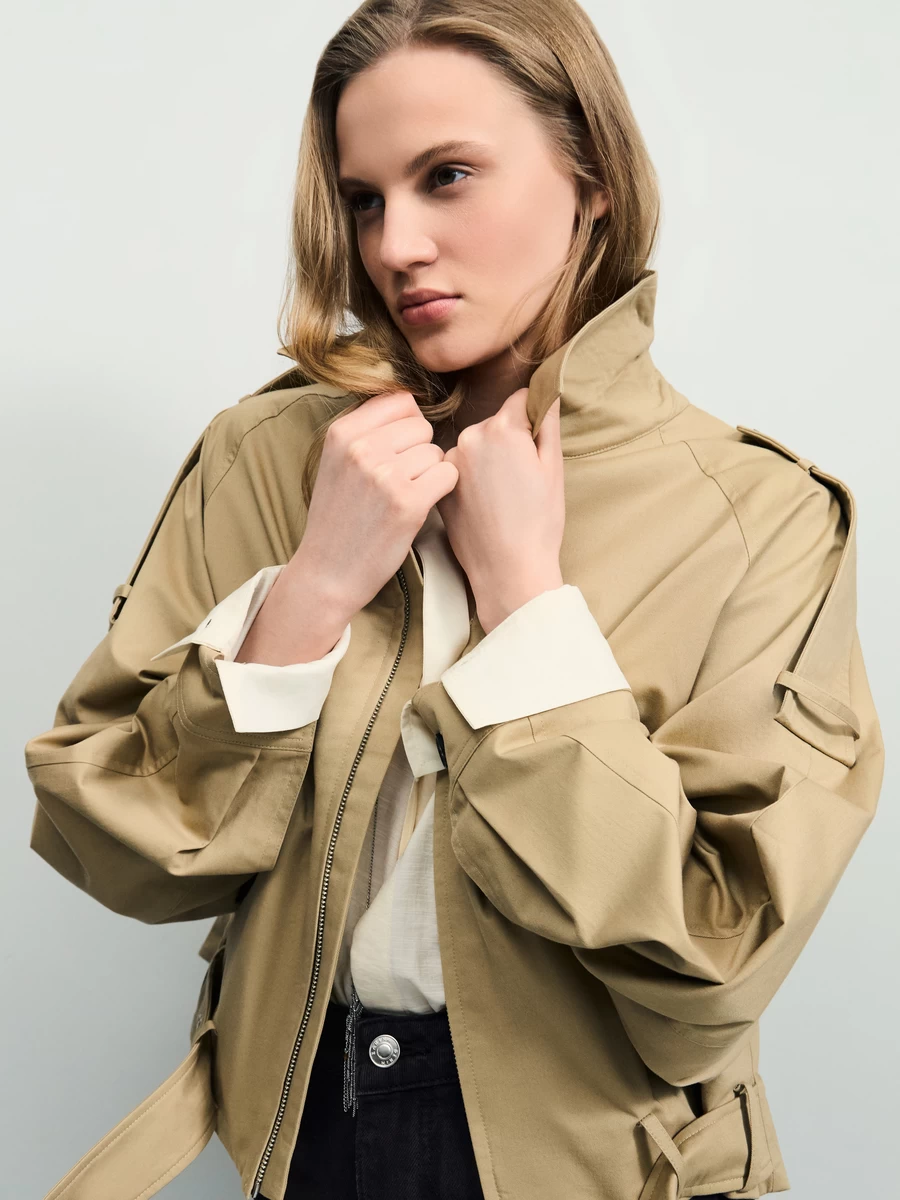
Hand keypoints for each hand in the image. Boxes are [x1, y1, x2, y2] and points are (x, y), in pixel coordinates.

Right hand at [291, 391, 458, 620]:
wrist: (327, 573)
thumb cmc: (338, 520)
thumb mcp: (336, 463)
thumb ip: (367, 430)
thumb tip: (410, 403)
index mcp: (341, 433)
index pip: (399, 399)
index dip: (407, 424)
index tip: (398, 450)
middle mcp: (361, 448)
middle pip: (421, 425)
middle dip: (419, 450)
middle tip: (400, 480)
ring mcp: (384, 475)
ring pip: (436, 452)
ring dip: (429, 474)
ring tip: (405, 497)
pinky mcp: (408, 503)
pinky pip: (448, 475)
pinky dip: (441, 491)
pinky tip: (421, 506)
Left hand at [436, 390, 564, 632]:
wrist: (507, 571)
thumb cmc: (538, 523)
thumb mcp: (553, 468)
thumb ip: (547, 421)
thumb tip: (546, 389)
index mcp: (502, 429)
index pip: (520, 400)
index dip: (533, 418)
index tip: (538, 442)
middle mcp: (469, 437)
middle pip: (495, 423)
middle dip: (510, 440)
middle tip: (523, 478)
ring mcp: (450, 462)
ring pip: (476, 445)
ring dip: (488, 458)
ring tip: (503, 495)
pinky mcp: (440, 484)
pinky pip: (460, 468)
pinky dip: (472, 478)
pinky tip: (485, 504)